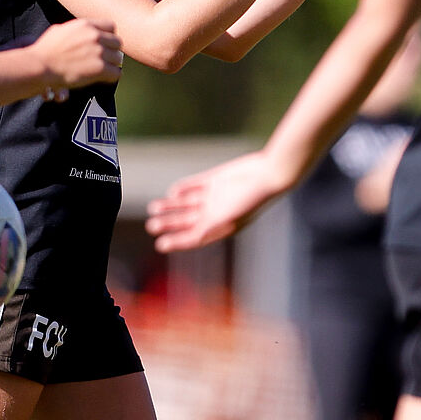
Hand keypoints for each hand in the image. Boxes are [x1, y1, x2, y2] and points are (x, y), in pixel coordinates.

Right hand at [33, 18, 122, 91]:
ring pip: (118, 58)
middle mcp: (95, 36)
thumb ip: (75, 30)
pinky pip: (116, 73)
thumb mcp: (59, 30)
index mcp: (85, 25)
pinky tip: (104, 78)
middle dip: (113, 51)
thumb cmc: (45, 51)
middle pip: (118, 42)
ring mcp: (99, 52)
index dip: (109, 36)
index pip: (111, 26)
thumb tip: (79, 31)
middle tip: (106, 59)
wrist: (41, 66)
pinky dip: (112, 77)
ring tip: (104, 69)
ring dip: (112, 65)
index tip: (105, 44)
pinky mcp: (100, 69)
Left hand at [146, 151, 285, 251]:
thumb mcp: (230, 216)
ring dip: (170, 207)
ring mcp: (214, 196)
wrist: (268, 174)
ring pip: (186, 204)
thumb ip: (211, 226)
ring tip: (153, 208)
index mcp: (220, 227)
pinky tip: (172, 193)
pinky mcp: (214, 180)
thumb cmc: (253, 199)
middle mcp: (215, 213)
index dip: (177, 242)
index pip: (194, 237)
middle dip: (169, 223)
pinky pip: (193, 186)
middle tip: (152, 225)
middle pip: (186, 221)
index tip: (160, 244)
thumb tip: (194, 237)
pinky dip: (182, 189)